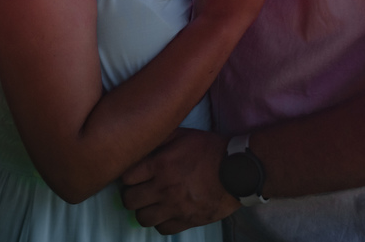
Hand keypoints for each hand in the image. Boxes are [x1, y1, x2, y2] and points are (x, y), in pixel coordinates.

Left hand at [121, 128, 238, 233]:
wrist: (238, 171)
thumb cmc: (210, 150)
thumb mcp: (183, 135)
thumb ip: (160, 137)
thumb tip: (142, 139)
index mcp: (160, 164)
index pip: (126, 177)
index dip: (127, 176)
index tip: (133, 175)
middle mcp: (164, 187)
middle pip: (130, 200)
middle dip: (131, 194)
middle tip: (138, 190)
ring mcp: (176, 206)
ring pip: (143, 218)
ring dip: (144, 210)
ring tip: (150, 204)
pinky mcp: (188, 220)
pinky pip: (163, 230)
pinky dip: (161, 223)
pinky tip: (166, 213)